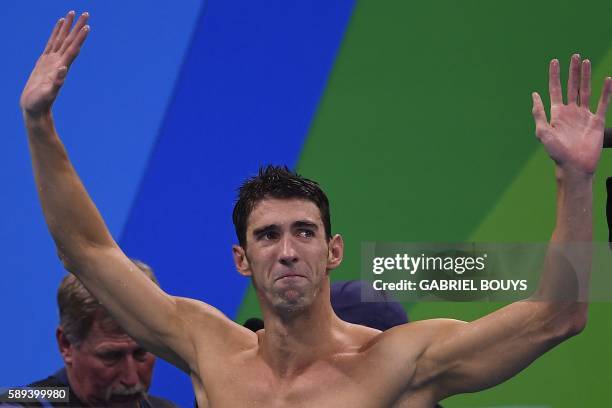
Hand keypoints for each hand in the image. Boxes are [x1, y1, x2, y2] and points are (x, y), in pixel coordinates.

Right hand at [20, 11, 89, 116]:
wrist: (35, 108)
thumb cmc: (41, 103)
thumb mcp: (48, 94)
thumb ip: (56, 83)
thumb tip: (63, 70)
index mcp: (61, 68)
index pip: (73, 49)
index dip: (80, 38)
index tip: (87, 27)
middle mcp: (60, 62)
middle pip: (70, 41)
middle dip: (77, 27)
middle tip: (86, 13)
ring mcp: (52, 61)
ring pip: (61, 39)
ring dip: (68, 27)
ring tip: (72, 13)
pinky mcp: (44, 62)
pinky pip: (51, 43)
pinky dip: (56, 33)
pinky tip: (59, 25)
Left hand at [532, 54, 610, 176]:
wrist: (574, 166)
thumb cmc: (556, 152)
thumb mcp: (543, 132)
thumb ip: (539, 113)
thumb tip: (534, 95)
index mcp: (556, 113)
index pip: (555, 89)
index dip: (554, 75)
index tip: (554, 61)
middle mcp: (570, 112)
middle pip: (572, 86)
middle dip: (572, 72)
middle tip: (574, 56)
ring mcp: (584, 116)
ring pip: (586, 91)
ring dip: (586, 76)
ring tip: (586, 62)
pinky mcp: (597, 121)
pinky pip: (602, 103)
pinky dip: (606, 91)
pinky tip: (608, 79)